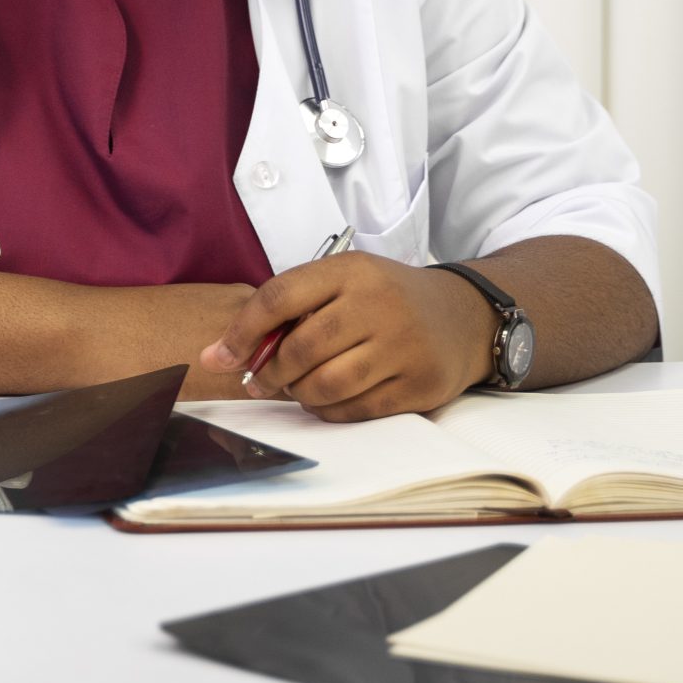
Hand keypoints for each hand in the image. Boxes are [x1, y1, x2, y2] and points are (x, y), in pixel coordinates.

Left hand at [196, 254, 495, 420]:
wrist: (465, 316)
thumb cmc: (387, 298)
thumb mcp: (344, 281)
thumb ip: (291, 308)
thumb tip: (222, 353)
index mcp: (351, 271)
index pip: (279, 297)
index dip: (241, 331)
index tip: (217, 358)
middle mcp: (378, 304)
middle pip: (302, 348)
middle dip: (269, 372)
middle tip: (259, 382)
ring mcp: (403, 345)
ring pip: (328, 385)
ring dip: (298, 395)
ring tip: (295, 390)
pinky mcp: (421, 384)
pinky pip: (358, 409)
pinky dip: (330, 412)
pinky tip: (326, 402)